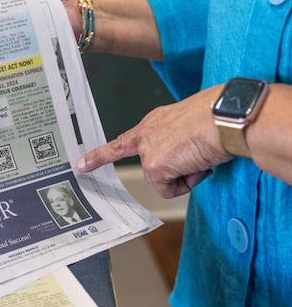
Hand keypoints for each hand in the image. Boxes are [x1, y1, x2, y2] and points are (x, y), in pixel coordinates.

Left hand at [76, 86, 232, 197]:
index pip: (123, 141)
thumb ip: (179, 141)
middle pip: (151, 167)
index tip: (81, 165)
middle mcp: (146, 134)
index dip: (100, 155)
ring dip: (185, 175)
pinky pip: (170, 189)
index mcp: (154, 122)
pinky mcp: (155, 166)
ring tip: (201, 155)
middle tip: (194, 159)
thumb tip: (189, 160)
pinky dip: (187, 183)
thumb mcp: (191, 124)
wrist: (224, 116)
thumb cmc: (218, 116)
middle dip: (172, 171)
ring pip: (163, 179)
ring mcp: (148, 151)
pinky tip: (197, 164)